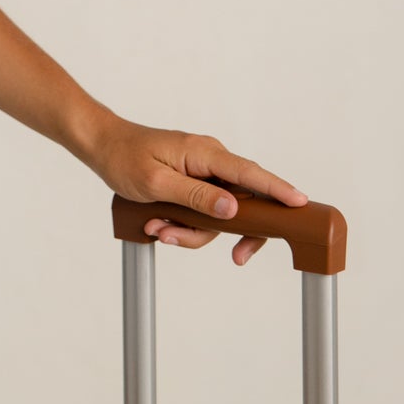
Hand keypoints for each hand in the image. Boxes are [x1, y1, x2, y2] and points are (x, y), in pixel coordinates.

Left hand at [82, 112, 308, 265]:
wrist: (102, 147)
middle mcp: (210, 161)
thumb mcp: (156, 183)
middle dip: (232, 231)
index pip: (250, 173)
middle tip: (238, 257)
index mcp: (205, 153)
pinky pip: (202, 213)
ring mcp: (203, 173)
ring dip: (192, 231)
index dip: (278, 189)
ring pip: (219, 215)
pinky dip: (184, 225)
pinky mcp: (194, 184)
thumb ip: (195, 197)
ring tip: (158, 228)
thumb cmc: (124, 158)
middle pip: (243, 202)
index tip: (301, 204)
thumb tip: (234, 209)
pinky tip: (158, 225)